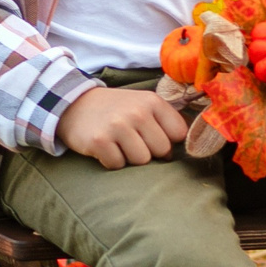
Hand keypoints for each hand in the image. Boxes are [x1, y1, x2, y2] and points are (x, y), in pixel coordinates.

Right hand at [58, 87, 188, 168]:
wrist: (74, 105)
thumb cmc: (116, 109)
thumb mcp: (143, 104)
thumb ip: (167, 121)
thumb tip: (191, 144)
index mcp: (152, 102)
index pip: (179, 134)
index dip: (168, 141)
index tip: (153, 138)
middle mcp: (137, 112)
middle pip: (161, 151)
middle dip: (149, 151)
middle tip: (132, 141)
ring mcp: (117, 126)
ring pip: (141, 161)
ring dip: (130, 158)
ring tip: (118, 144)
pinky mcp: (99, 141)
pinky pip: (117, 165)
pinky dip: (111, 161)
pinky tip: (105, 148)